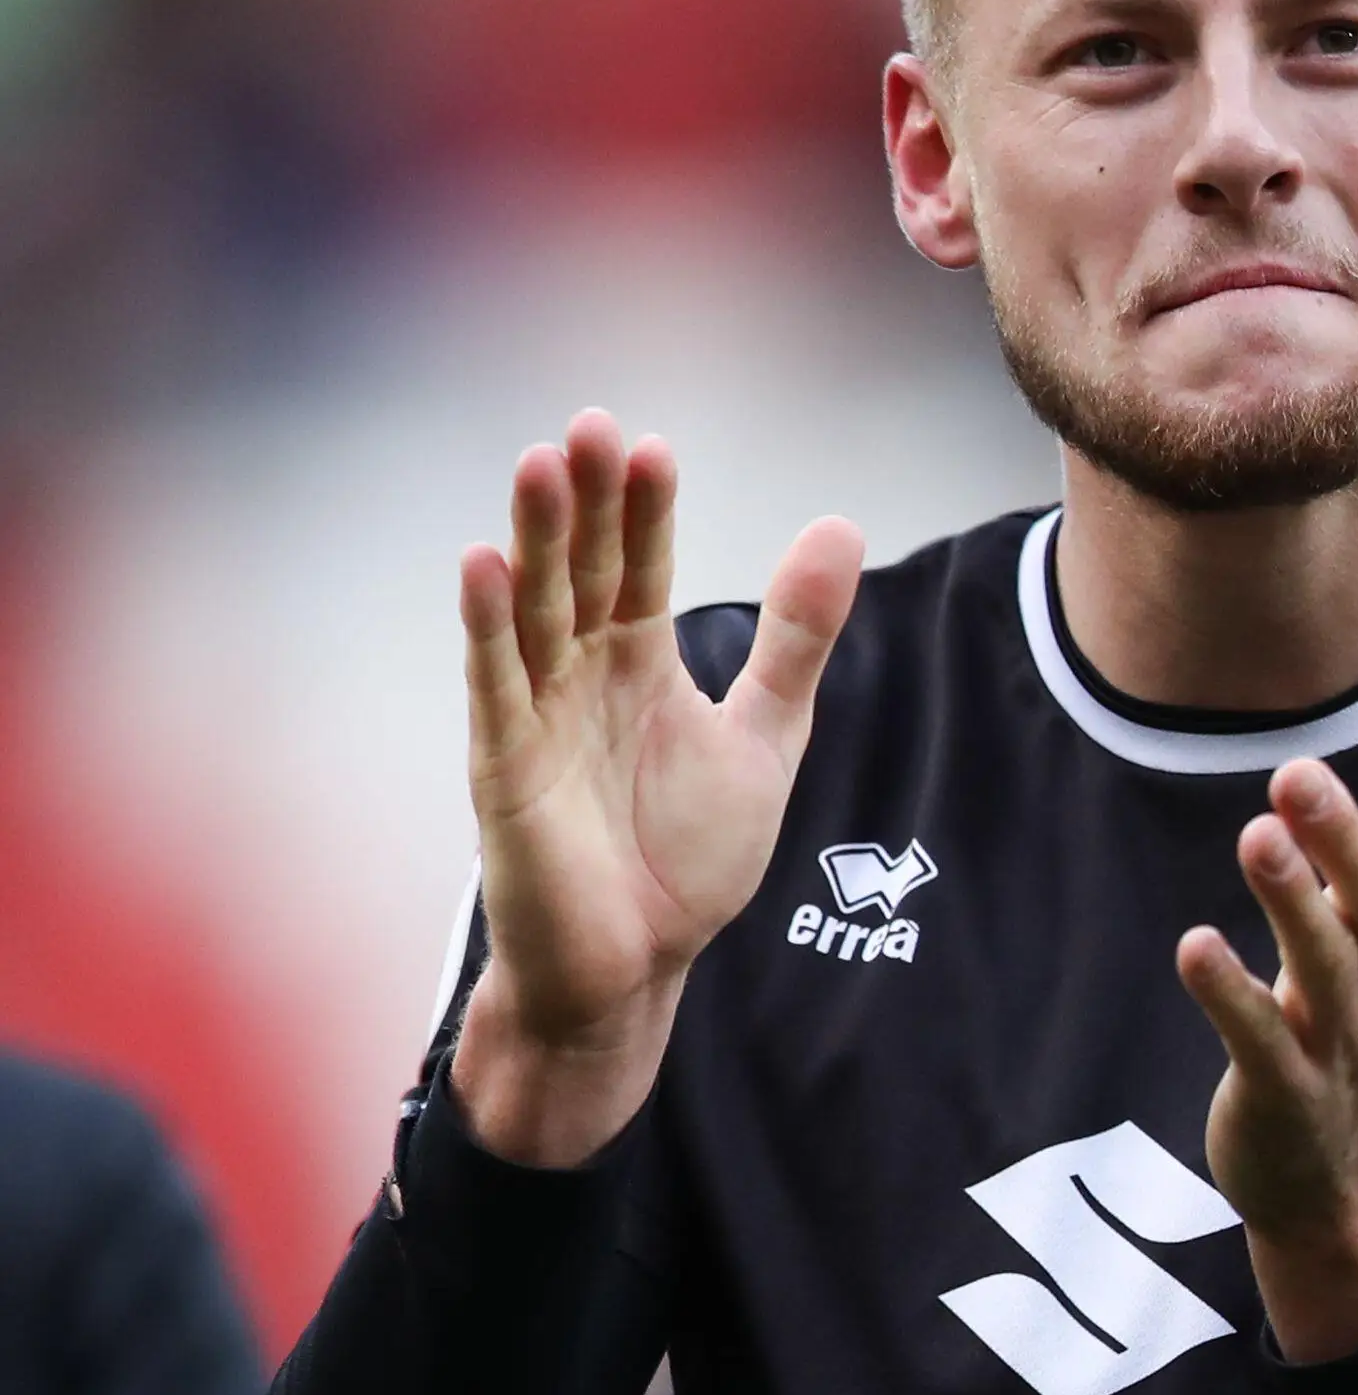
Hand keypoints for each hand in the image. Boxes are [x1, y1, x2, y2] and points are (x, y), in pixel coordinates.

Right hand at [452, 409, 861, 1163]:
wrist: (637, 967)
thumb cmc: (686, 860)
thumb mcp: (765, 738)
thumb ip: (796, 640)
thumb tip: (840, 526)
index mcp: (639, 663)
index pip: (639, 566)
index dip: (644, 511)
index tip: (653, 448)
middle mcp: (581, 675)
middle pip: (580, 571)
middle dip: (584, 503)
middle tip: (590, 427)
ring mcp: (538, 716)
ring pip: (534, 612)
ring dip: (532, 540)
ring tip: (539, 464)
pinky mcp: (506, 768)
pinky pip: (495, 685)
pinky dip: (489, 627)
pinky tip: (480, 565)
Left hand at [1177, 675, 1357, 1362]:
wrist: (1345, 1185)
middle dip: (1344, 843)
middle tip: (1297, 776)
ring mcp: (1336, 1046)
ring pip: (1322, 969)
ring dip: (1288, 901)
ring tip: (1254, 835)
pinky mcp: (1280, 1093)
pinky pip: (1257, 1040)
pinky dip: (1229, 994)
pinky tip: (1194, 947)